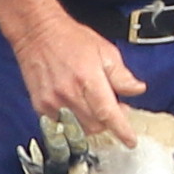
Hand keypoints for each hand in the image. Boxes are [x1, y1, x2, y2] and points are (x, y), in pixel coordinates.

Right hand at [13, 6, 147, 138]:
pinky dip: (73, 122)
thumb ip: (121, 75)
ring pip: (79, 130)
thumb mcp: (104, 50)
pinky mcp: (40, 106)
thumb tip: (137, 90)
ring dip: (92, 123)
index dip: (122, 130)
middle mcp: (69, 94)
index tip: (130, 141)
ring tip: (95, 105)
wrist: (36, 32)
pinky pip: (62, 126)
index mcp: (88, 79)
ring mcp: (52, 102)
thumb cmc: (70, 38)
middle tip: (114, 107)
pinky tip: (77, 106)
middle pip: (96, 126)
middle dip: (109, 122)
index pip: (108, 114)